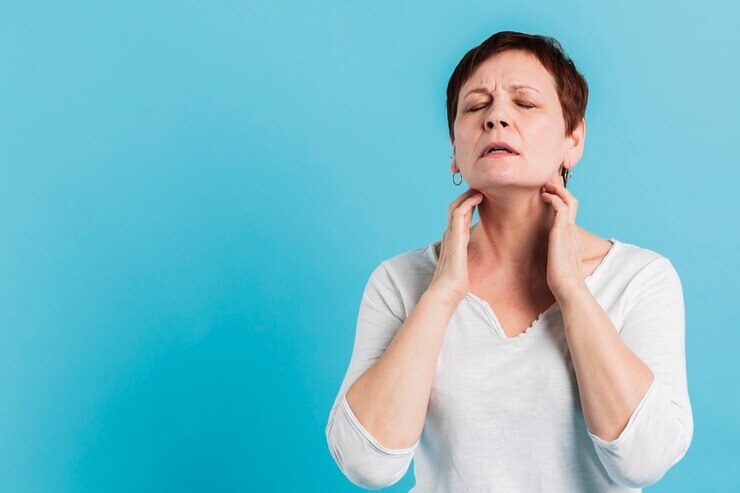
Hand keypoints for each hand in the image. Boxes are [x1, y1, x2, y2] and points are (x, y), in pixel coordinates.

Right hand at [428, 187, 483, 304]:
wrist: (446, 292)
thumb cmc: (455, 283)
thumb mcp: (464, 266)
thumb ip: (466, 258)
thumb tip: (473, 258)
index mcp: (452, 240)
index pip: (458, 216)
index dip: (467, 204)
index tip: (479, 197)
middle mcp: (449, 234)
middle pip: (455, 207)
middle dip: (467, 196)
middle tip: (479, 187)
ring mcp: (450, 234)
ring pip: (456, 206)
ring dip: (467, 195)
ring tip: (479, 188)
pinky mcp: (454, 237)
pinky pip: (458, 213)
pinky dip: (467, 202)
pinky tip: (478, 197)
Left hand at [540, 172, 584, 298]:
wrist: (567, 287)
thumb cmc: (559, 278)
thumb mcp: (555, 260)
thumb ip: (552, 252)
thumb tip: (544, 254)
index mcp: (570, 235)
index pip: (569, 210)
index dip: (560, 197)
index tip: (548, 190)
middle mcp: (571, 230)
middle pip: (571, 200)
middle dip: (560, 188)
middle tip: (547, 180)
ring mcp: (568, 230)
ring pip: (569, 200)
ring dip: (558, 189)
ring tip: (546, 183)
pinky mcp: (563, 232)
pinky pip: (561, 207)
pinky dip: (554, 198)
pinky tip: (544, 195)